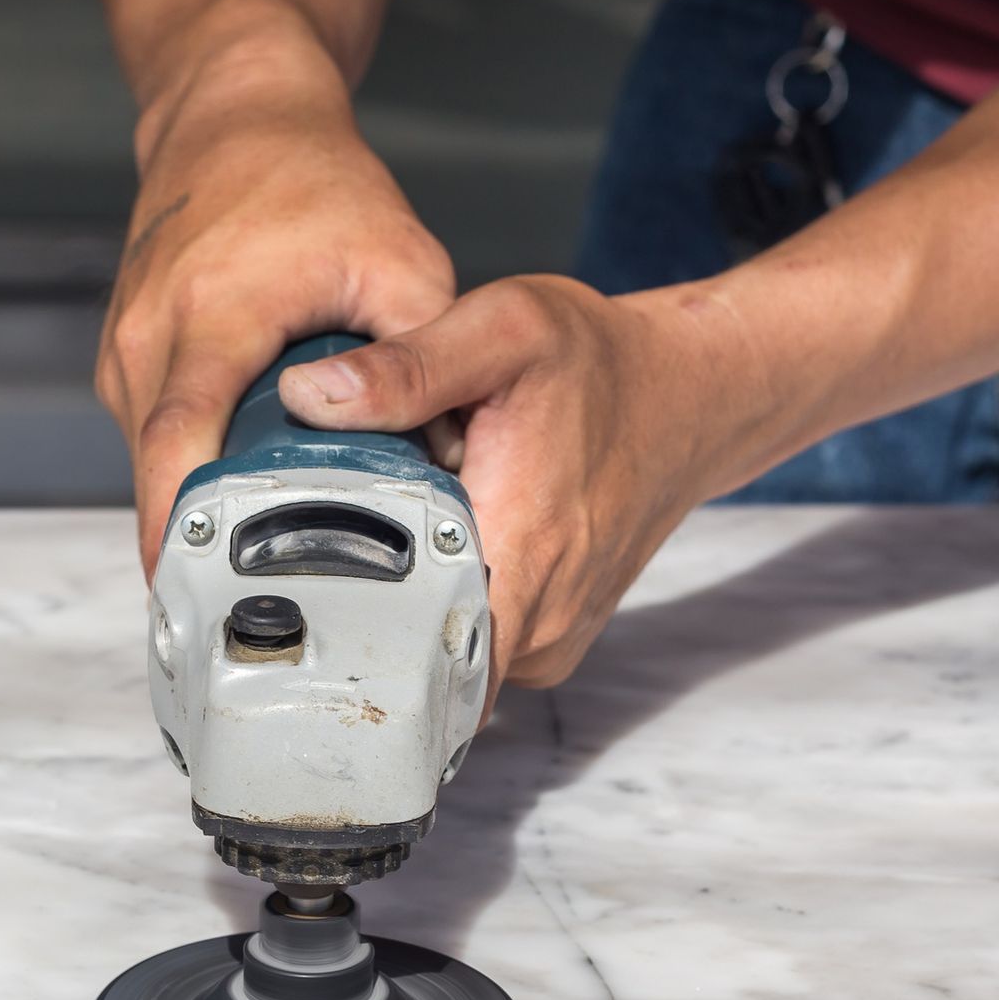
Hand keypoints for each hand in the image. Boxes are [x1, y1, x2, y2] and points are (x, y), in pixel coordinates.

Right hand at [96, 39, 455, 574]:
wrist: (231, 116)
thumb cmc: (307, 178)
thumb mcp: (397, 257)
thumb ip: (425, 356)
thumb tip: (454, 458)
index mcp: (211, 319)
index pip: (178, 445)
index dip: (180, 528)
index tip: (194, 593)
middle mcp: (150, 341)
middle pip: (157, 476)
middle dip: (196, 548)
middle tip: (245, 619)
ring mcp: (127, 353)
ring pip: (153, 465)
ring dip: (197, 512)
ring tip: (251, 567)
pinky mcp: (128, 362)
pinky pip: (155, 441)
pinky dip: (193, 473)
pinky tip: (241, 492)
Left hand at [277, 276, 730, 696]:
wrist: (687, 395)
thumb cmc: (600, 363)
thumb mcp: (502, 330)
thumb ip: (405, 369)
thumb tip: (310, 395)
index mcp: (519, 551)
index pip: (424, 667)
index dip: (357, 649)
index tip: (314, 615)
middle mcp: (539, 618)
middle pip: (421, 669)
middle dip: (372, 620)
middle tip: (352, 552)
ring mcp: (551, 639)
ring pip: (448, 661)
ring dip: (415, 610)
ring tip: (413, 541)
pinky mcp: (553, 640)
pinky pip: (479, 649)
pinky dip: (451, 609)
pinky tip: (448, 553)